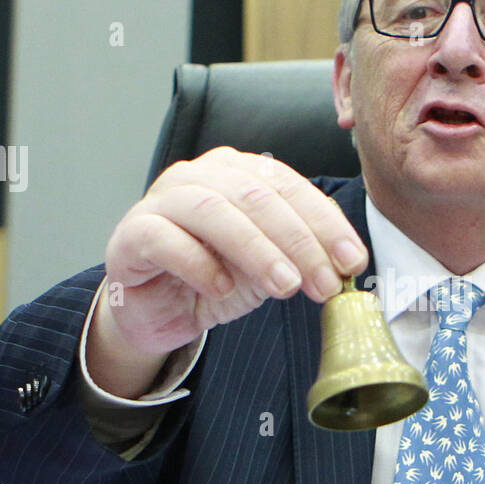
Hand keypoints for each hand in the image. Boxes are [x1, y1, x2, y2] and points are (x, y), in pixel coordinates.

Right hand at [87, 146, 367, 396]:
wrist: (154, 311)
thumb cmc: (213, 278)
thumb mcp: (267, 269)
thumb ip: (299, 258)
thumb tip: (344, 265)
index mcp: (237, 172)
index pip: (289, 186)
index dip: (325, 223)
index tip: (353, 260)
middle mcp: (199, 176)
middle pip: (256, 196)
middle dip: (299, 242)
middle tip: (325, 284)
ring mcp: (161, 200)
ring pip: (213, 211)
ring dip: (257, 250)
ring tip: (286, 286)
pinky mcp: (131, 234)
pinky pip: (164, 239)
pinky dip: (198, 263)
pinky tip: (221, 288)